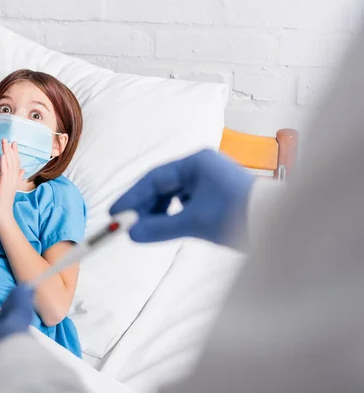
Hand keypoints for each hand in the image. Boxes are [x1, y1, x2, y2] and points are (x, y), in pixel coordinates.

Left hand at [0, 139, 24, 223]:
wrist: (2, 216)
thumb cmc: (4, 204)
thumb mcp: (11, 188)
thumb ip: (17, 178)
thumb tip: (23, 171)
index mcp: (14, 180)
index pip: (16, 164)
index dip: (15, 153)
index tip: (13, 144)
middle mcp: (14, 180)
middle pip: (15, 162)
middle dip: (12, 150)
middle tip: (9, 139)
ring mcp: (10, 182)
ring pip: (10, 164)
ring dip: (8, 152)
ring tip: (5, 143)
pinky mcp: (4, 186)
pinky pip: (5, 172)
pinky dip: (4, 163)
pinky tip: (2, 155)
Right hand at [110, 149, 254, 248]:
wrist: (281, 226)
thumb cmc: (240, 216)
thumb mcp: (195, 223)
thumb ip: (160, 228)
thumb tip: (132, 234)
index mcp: (196, 162)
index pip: (154, 178)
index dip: (132, 197)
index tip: (115, 213)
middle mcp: (202, 166)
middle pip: (163, 185)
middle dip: (144, 206)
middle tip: (127, 226)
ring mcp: (210, 180)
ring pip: (174, 195)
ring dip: (158, 212)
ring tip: (146, 229)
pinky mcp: (217, 195)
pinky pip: (186, 202)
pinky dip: (174, 215)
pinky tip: (168, 226)